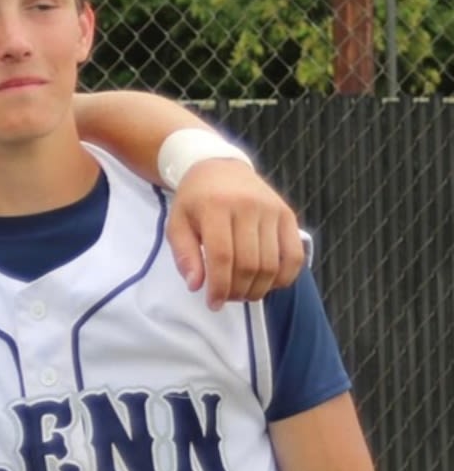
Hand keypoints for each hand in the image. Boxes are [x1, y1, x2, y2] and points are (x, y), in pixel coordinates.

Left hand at [166, 158, 302, 308]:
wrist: (219, 167)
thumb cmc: (194, 201)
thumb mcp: (177, 223)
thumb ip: (184, 254)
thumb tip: (196, 286)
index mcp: (215, 206)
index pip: (222, 256)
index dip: (219, 286)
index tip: (213, 303)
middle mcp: (247, 206)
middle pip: (249, 264)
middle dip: (237, 291)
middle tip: (227, 298)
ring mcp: (271, 209)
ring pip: (271, 264)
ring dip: (258, 289)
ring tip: (243, 293)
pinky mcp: (287, 214)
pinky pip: (294, 255)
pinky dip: (284, 277)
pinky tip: (268, 283)